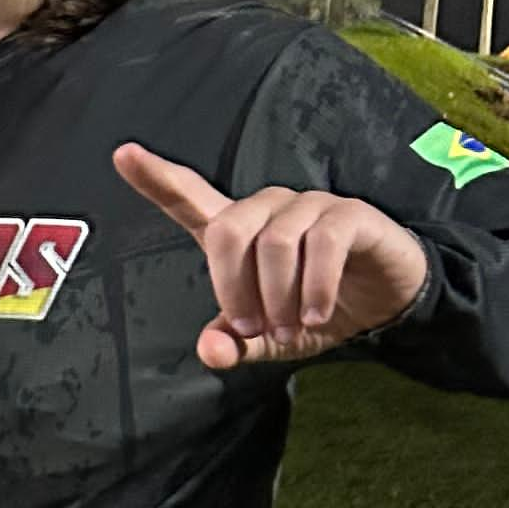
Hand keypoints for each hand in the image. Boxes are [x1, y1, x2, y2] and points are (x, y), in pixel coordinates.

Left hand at [113, 144, 430, 368]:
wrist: (386, 303)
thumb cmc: (315, 309)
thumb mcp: (271, 339)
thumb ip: (236, 344)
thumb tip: (211, 353)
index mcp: (239, 232)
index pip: (191, 197)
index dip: (157, 177)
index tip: (123, 154)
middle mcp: (269, 210)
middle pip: (228, 229)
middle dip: (233, 287)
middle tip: (251, 327)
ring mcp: (310, 206)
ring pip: (276, 240)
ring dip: (278, 294)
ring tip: (292, 326)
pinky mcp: (350, 214)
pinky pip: (323, 241)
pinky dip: (315, 286)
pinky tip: (315, 314)